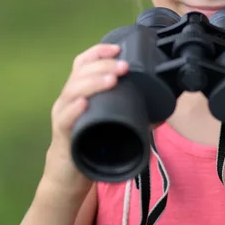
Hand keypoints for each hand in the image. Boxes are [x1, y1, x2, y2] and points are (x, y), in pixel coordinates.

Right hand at [45, 43, 129, 196]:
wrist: (71, 175)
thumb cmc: (92, 144)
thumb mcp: (112, 124)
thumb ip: (133, 116)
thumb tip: (162, 113)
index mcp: (80, 91)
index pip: (84, 63)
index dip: (99, 52)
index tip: (118, 48)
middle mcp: (68, 99)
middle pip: (80, 73)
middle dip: (103, 66)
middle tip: (124, 66)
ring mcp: (63, 116)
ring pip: (72, 92)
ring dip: (92, 83)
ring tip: (111, 80)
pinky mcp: (62, 136)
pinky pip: (65, 120)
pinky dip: (74, 110)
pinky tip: (84, 103)